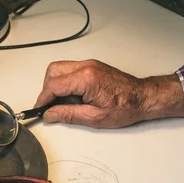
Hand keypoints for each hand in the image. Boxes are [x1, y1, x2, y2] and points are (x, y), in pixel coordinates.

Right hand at [34, 60, 183, 127]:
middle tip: (52, 107)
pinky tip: (75, 97)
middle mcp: (86, 66)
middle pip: (53, 72)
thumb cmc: (125, 107)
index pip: (53, 85)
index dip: (43, 99)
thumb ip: (68, 114)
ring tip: (67, 103)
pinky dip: (66, 83)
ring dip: (56, 86)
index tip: (40, 110)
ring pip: (59, 69)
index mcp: (86, 79)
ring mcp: (89, 64)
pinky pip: (70, 70)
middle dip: (48, 90)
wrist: (143, 98)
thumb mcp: (94, 117)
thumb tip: (49, 115)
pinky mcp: (92, 66)